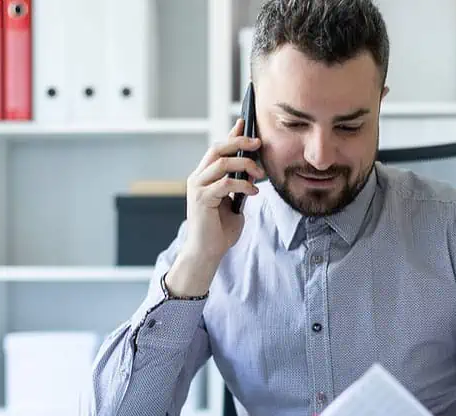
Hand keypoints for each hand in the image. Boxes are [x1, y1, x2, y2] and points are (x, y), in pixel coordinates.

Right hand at [165, 119, 264, 296]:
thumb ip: (238, 187)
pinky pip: (225, 184)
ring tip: (258, 174)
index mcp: (204, 177)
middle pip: (218, 149)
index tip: (245, 123)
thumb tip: (251, 172)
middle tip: (258, 143)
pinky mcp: (201, 199)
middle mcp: (197, 178)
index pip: (218, 149)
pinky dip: (242, 185)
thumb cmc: (219, 231)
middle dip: (239, 142)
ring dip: (244, 164)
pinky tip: (253, 192)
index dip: (232, 135)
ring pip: (221, 162)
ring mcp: (197, 187)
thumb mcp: (233, 203)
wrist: (207, 252)